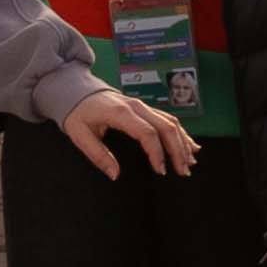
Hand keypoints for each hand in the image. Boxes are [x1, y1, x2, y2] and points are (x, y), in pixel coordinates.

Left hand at [45, 79, 193, 177]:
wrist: (77, 90)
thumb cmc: (77, 114)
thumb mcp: (79, 135)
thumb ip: (98, 155)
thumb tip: (115, 175)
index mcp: (121, 113)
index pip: (147, 133)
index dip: (157, 152)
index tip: (160, 170)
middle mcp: (137, 107)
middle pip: (167, 127)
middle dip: (178, 150)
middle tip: (183, 171)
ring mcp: (143, 105)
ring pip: (172, 122)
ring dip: (183, 142)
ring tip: (190, 162)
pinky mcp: (146, 108)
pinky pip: (168, 119)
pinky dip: (181, 133)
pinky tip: (190, 145)